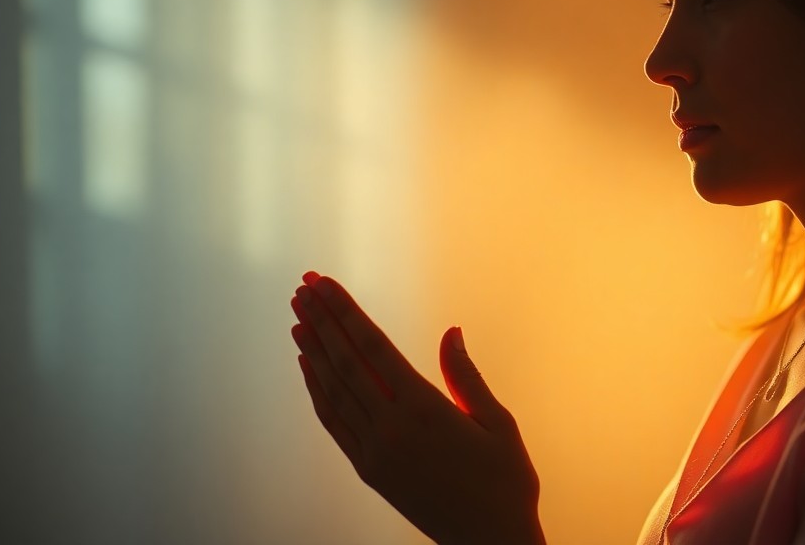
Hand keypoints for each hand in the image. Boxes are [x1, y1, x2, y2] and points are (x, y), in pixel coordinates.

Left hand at [289, 271, 545, 544]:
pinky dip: (317, 390)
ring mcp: (375, 452)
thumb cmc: (506, 482)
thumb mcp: (498, 423)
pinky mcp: (369, 470)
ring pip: (333, 391)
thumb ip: (467, 377)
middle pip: (345, 363)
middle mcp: (391, 429)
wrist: (489, 542)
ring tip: (298, 316)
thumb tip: (450, 333)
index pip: (373, 348)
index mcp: (425, 410)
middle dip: (322, 321)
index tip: (325, 284)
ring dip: (314, 350)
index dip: (346, 312)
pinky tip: (309, 366)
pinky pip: (334, 422)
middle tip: (302, 287)